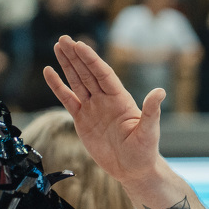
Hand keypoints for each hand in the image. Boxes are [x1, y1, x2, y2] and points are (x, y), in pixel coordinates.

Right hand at [45, 35, 164, 186]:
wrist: (132, 169)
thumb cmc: (144, 151)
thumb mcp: (148, 131)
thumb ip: (151, 111)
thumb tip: (160, 91)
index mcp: (120, 98)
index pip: (103, 74)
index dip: (91, 59)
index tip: (79, 45)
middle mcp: (105, 99)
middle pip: (87, 73)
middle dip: (76, 56)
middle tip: (64, 38)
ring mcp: (92, 108)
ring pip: (77, 81)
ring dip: (67, 64)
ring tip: (57, 46)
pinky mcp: (82, 120)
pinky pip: (67, 99)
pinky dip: (58, 86)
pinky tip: (49, 72)